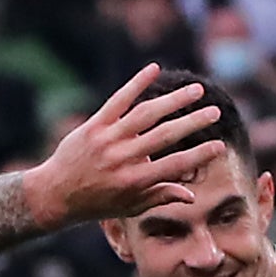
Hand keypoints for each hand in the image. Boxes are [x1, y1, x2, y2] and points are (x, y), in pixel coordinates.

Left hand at [22, 66, 222, 227]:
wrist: (55, 194)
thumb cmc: (97, 203)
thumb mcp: (130, 207)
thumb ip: (160, 197)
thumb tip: (191, 195)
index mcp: (135, 181)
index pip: (174, 165)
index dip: (199, 155)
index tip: (220, 146)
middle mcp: (123, 158)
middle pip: (165, 136)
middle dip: (193, 123)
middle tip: (215, 112)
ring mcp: (108, 139)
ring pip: (146, 114)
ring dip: (174, 100)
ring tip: (197, 91)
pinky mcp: (94, 125)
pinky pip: (118, 100)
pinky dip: (136, 83)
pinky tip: (154, 69)